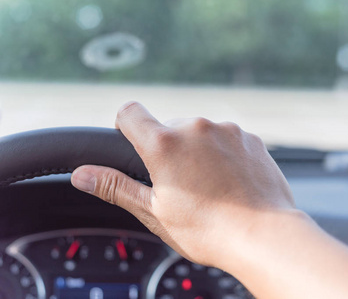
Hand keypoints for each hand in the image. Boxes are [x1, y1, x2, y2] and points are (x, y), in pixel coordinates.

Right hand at [71, 101, 296, 265]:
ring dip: (198, 150)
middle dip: (168, 148)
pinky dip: (223, 154)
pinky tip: (230, 181)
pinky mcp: (249, 138)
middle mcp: (196, 127)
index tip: (132, 143)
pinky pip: (227, 139)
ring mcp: (226, 130)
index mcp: (165, 143)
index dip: (125, 126)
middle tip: (179, 183)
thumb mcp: (153, 211)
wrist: (263, 236)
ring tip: (209, 185)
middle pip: (168, 126)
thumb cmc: (208, 229)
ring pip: (200, 133)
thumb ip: (115, 186)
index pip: (130, 112)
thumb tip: (82, 174)